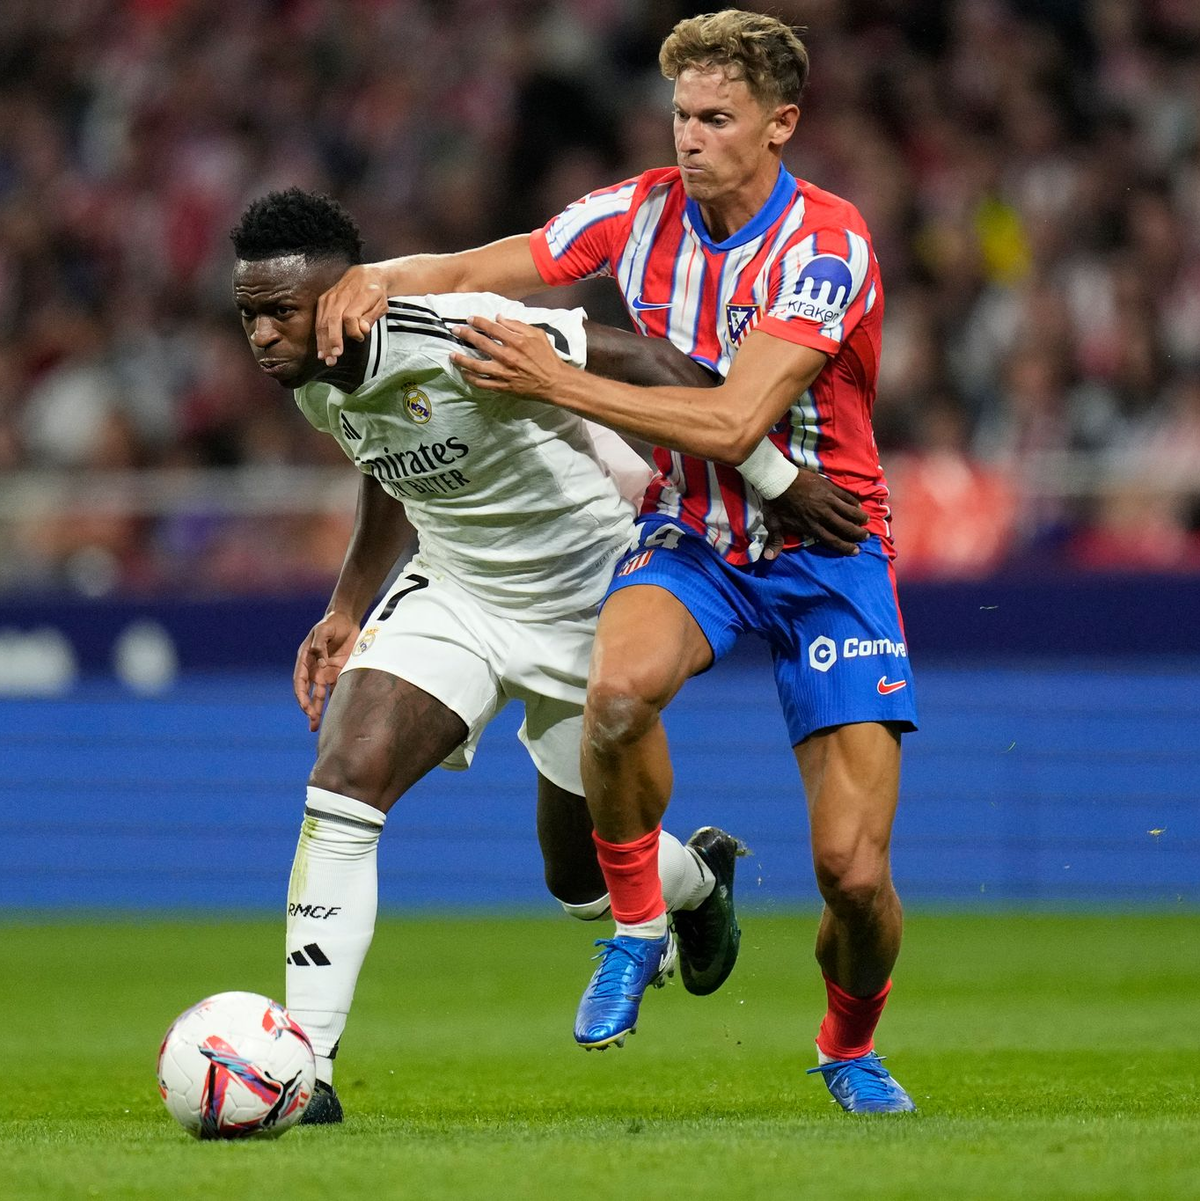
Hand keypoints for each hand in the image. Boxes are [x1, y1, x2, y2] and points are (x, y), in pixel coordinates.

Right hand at [293, 611, 359, 730]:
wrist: (346, 619)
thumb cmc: (331, 623)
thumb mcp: (323, 629)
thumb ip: (319, 644)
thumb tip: (320, 663)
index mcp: (305, 659)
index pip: (300, 682)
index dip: (302, 695)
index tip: (306, 707)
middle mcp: (314, 669)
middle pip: (309, 692)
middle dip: (309, 708)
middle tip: (312, 722)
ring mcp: (326, 672)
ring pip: (320, 695)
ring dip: (318, 710)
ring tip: (315, 727)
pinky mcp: (339, 672)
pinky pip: (336, 689)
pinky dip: (335, 702)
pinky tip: (336, 715)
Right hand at [316, 264, 388, 364]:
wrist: (365, 275)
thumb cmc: (375, 292)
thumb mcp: (381, 304)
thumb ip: (371, 317)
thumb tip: (363, 329)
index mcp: (358, 295)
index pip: (350, 316)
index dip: (353, 330)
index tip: (360, 338)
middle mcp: (341, 296)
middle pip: (333, 319)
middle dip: (332, 340)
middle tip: (334, 357)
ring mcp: (330, 297)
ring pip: (323, 321)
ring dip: (323, 342)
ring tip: (326, 358)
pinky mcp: (323, 300)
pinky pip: (319, 320)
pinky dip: (319, 336)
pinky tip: (321, 350)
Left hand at [450, 316, 568, 398]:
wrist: (554, 382)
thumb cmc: (547, 357)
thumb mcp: (537, 334)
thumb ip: (518, 325)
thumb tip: (500, 317)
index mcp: (516, 341)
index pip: (492, 328)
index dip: (478, 322)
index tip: (469, 319)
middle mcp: (507, 356)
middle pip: (481, 343)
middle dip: (466, 335)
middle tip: (455, 330)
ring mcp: (504, 373)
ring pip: (477, 366)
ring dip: (462, 359)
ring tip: (452, 354)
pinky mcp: (504, 387)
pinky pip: (483, 383)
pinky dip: (472, 379)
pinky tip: (464, 373)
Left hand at [761, 469, 868, 559]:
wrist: (778, 479)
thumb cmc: (776, 503)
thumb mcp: (774, 524)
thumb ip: (775, 541)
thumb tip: (768, 558)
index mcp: (812, 526)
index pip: (833, 540)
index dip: (845, 546)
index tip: (856, 551)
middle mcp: (823, 515)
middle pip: (845, 527)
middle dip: (857, 533)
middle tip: (866, 536)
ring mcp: (828, 500)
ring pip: (849, 511)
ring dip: (859, 517)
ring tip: (867, 521)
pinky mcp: (829, 487)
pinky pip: (845, 496)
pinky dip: (853, 501)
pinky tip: (858, 505)